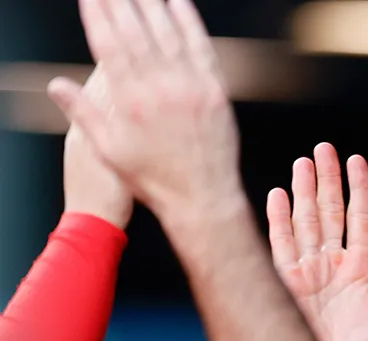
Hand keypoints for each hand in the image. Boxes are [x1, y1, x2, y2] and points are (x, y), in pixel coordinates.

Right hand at [47, 0, 243, 223]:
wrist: (203, 198)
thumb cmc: (154, 178)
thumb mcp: (109, 150)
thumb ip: (82, 113)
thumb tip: (56, 84)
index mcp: (129, 101)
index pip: (108, 46)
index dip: (97, 18)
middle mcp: (160, 90)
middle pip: (136, 33)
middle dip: (120, 3)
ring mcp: (191, 89)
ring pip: (168, 34)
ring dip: (152, 4)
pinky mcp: (216, 92)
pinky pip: (201, 48)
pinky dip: (189, 22)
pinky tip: (178, 2)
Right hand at [267, 143, 367, 340]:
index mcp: (361, 268)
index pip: (359, 218)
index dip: (359, 188)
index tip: (356, 159)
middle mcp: (332, 265)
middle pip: (330, 211)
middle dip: (327, 179)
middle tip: (324, 148)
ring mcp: (307, 272)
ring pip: (305, 221)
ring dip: (303, 191)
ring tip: (303, 162)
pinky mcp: (284, 283)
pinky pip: (280, 245)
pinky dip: (278, 219)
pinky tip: (276, 194)